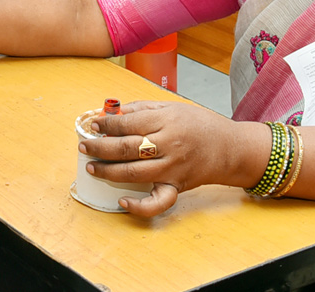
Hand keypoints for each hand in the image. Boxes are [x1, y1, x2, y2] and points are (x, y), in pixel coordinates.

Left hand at [82, 100, 241, 216]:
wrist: (230, 148)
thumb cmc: (200, 124)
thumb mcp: (172, 107)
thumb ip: (142, 109)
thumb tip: (114, 112)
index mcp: (167, 122)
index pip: (128, 124)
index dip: (107, 124)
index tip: (94, 124)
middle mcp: (168, 146)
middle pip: (126, 148)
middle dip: (100, 147)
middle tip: (84, 145)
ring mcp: (172, 169)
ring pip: (134, 173)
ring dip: (108, 171)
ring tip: (92, 166)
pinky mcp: (177, 187)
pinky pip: (157, 202)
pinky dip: (138, 206)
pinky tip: (122, 201)